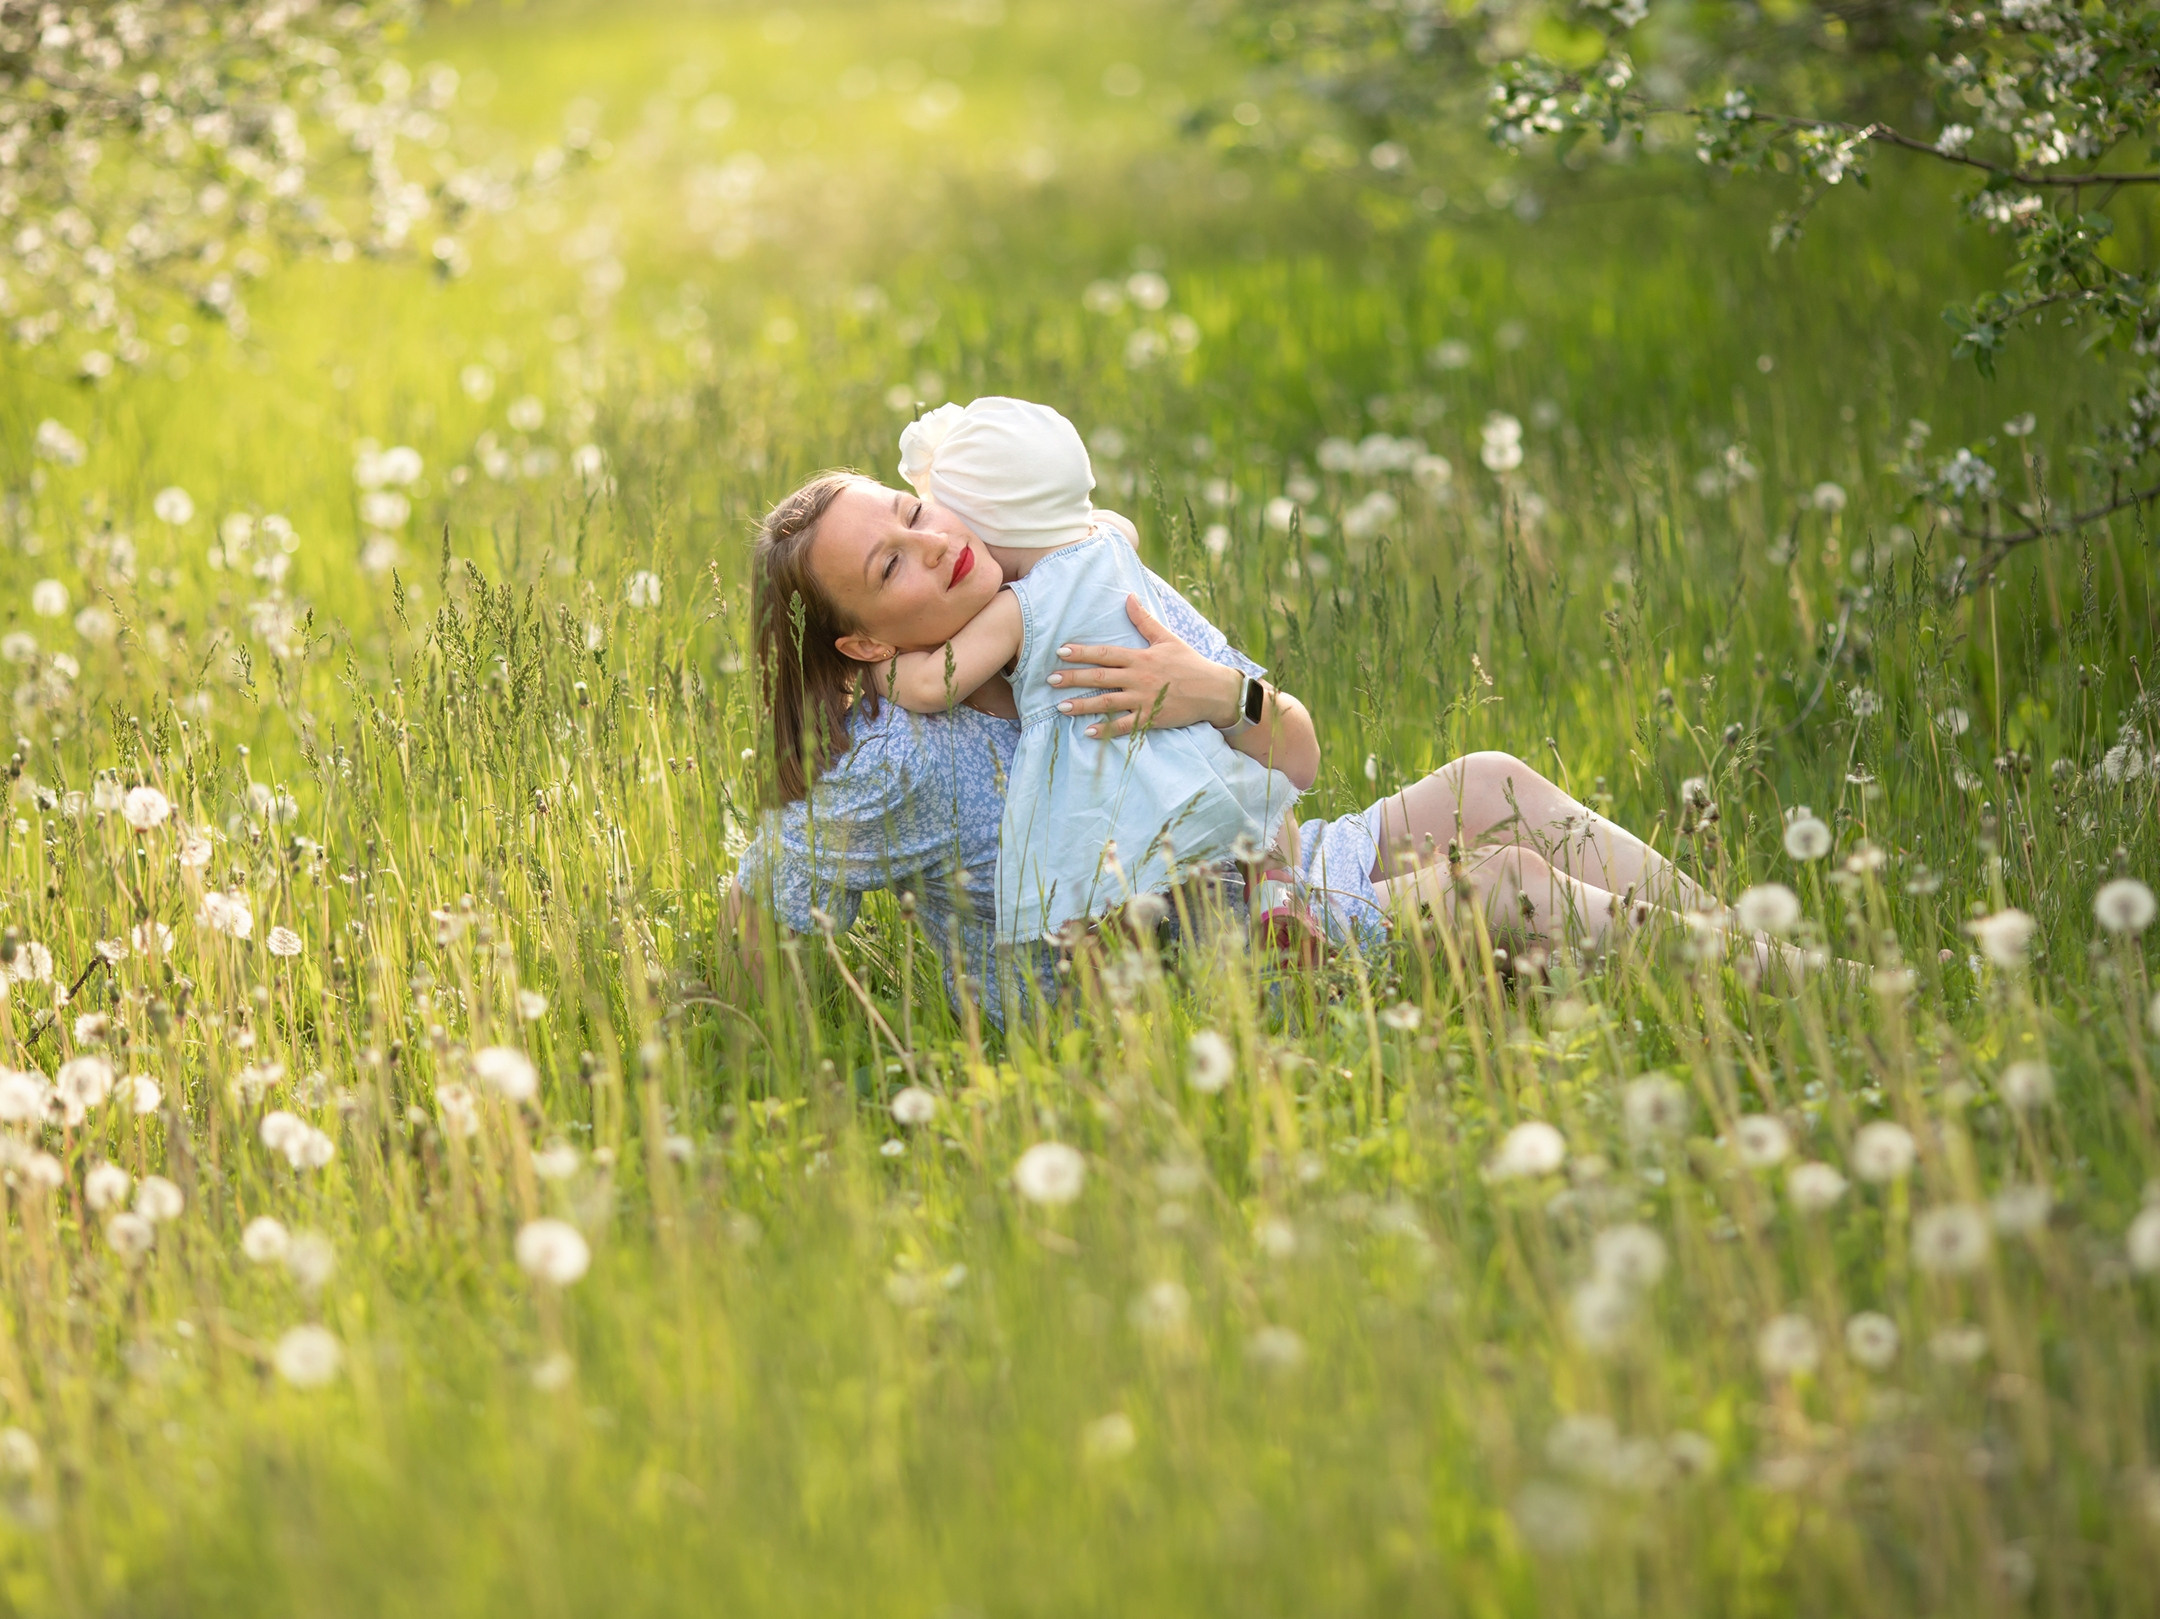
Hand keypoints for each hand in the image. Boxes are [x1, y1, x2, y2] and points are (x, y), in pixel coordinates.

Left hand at [1047, 594, 1241, 737]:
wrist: (1215, 691)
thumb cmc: (1190, 663)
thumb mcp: (1168, 638)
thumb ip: (1144, 620)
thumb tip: (1129, 597)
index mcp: (1141, 658)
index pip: (1106, 653)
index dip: (1082, 652)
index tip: (1061, 651)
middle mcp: (1139, 678)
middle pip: (1100, 677)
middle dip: (1074, 678)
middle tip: (1050, 680)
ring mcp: (1144, 700)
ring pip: (1108, 702)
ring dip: (1083, 705)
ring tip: (1061, 707)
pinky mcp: (1151, 718)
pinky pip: (1124, 726)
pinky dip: (1106, 729)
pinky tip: (1088, 732)